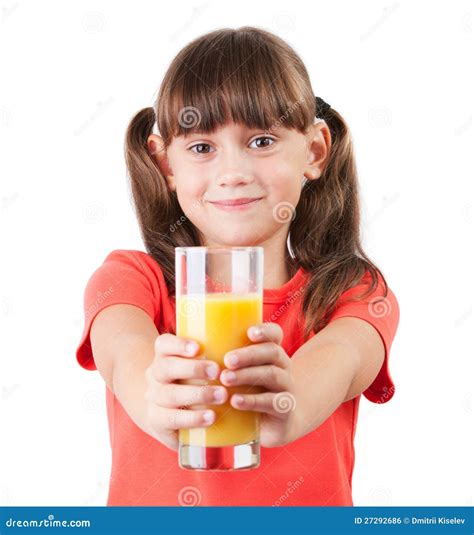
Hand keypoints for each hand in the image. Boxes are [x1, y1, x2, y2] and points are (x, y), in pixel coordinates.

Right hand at [144, 333, 228, 450]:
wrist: (166, 415)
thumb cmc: (192, 382)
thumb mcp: (197, 365)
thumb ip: (215, 353)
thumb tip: (253, 336)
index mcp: (164, 356)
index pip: (163, 344)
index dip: (178, 344)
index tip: (198, 348)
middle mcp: (155, 375)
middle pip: (166, 367)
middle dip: (193, 368)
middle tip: (217, 371)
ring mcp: (154, 398)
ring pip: (169, 394)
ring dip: (198, 394)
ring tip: (222, 395)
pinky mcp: (158, 421)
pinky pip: (171, 419)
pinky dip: (192, 418)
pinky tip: (210, 417)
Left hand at [219, 322, 297, 447]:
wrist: (278, 423)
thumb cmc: (251, 390)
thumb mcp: (240, 373)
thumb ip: (222, 360)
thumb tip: (186, 346)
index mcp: (271, 352)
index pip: (275, 334)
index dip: (265, 330)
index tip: (249, 332)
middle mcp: (282, 366)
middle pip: (272, 352)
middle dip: (248, 354)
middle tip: (227, 360)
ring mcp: (286, 387)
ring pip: (272, 375)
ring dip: (247, 375)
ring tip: (225, 379)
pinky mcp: (285, 409)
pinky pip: (273, 402)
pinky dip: (253, 401)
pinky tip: (236, 402)